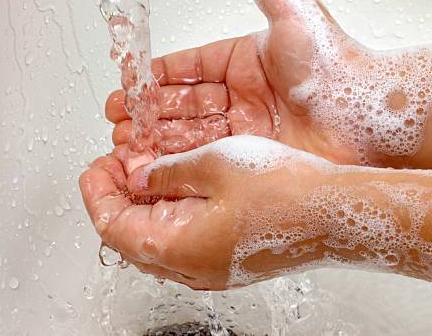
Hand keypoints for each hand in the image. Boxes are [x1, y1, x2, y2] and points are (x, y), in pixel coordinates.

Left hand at [79, 135, 331, 289]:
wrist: (335, 213)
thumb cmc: (285, 192)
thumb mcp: (215, 165)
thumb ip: (169, 172)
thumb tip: (144, 176)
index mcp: (179, 247)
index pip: (114, 228)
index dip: (98, 194)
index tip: (95, 168)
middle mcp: (194, 267)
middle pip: (135, 238)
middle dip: (121, 199)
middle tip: (120, 166)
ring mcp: (216, 267)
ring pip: (162, 239)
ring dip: (149, 206)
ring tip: (150, 171)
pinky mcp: (235, 259)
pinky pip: (190, 240)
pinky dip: (176, 214)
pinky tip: (186, 187)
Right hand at [105, 0, 379, 166]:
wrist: (369, 117)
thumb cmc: (337, 68)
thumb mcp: (294, 17)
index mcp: (243, 61)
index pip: (187, 68)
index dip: (155, 77)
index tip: (128, 85)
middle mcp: (243, 95)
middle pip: (183, 103)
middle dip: (148, 113)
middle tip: (121, 122)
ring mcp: (247, 128)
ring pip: (190, 132)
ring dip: (158, 139)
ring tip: (128, 146)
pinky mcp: (254, 157)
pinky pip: (208, 158)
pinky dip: (180, 162)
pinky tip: (156, 166)